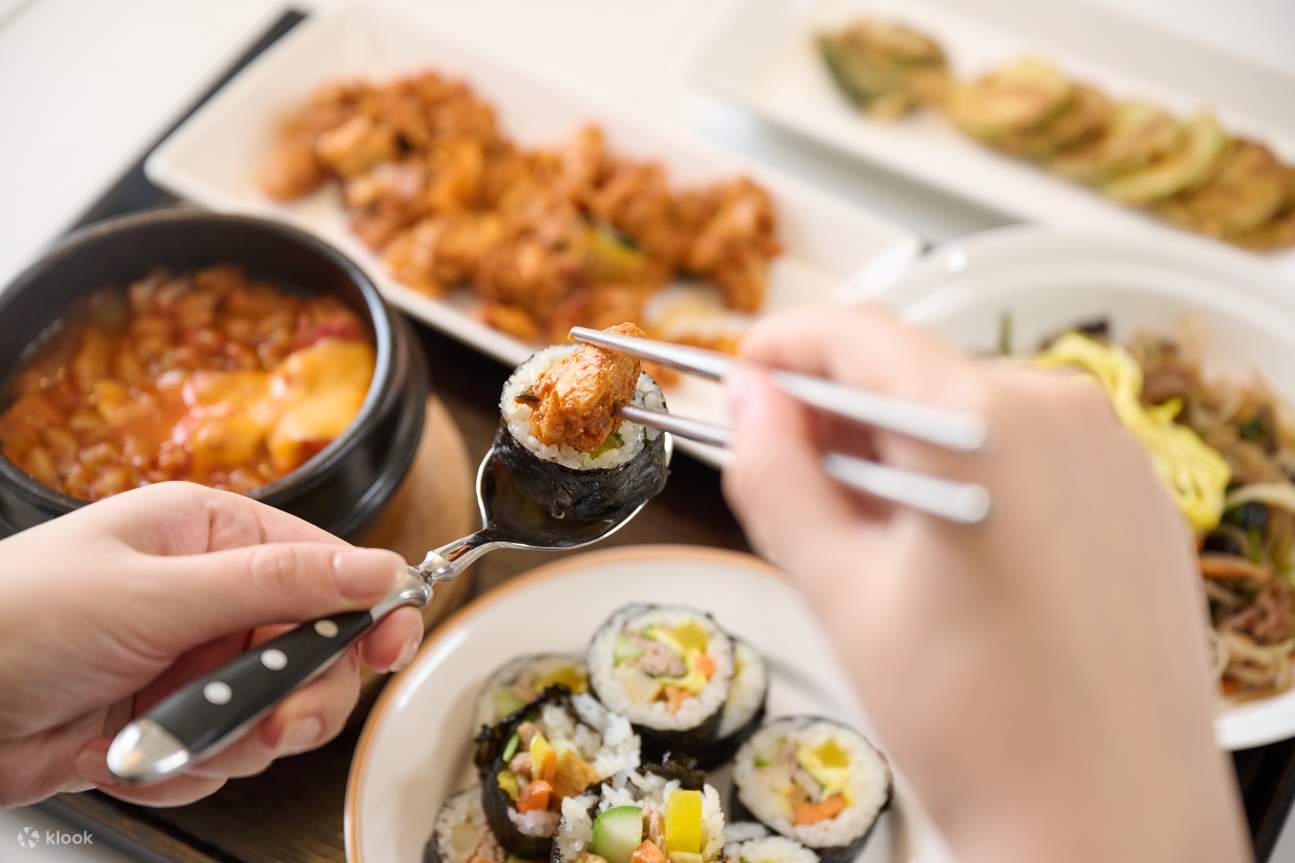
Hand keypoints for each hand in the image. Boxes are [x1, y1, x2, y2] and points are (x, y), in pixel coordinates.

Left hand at [0, 481, 423, 807]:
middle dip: (299, 692)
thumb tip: (375, 568)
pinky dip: (190, 765)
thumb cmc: (15, 619)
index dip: (368, 607)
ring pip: (277, 710)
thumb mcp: (155, 592)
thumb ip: (274, 583)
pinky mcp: (171, 720)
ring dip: (237, 736)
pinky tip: (140, 752)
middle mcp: (212, 597)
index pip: (327, 566)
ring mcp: (193, 662)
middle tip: (275, 718)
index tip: (392, 644)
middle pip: (315, 648)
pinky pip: (226, 753)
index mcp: (213, 536)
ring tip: (184, 735)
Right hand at [722, 306, 1247, 862]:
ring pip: (969, 413)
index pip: (856, 334)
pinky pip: (1029, 452)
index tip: (742, 381)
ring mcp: (1113, 452)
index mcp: (984, 422)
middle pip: (914, 371)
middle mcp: (1064, 413)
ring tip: (869, 543)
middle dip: (838, 418)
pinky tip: (944, 555)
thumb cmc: (982, 730)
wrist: (1112, 827)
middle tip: (789, 483)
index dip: (782, 349)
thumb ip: (777, 476)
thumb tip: (746, 399)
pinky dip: (969, 477)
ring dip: (901, 453)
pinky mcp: (1137, 496)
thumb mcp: (842, 594)